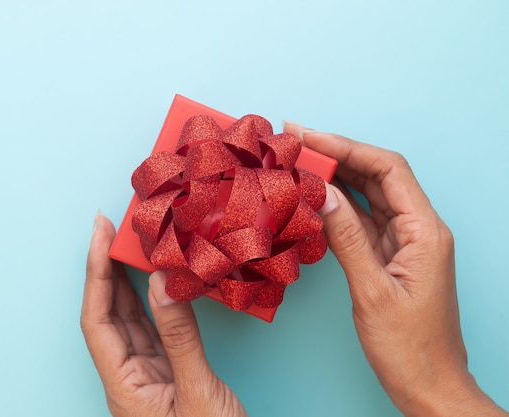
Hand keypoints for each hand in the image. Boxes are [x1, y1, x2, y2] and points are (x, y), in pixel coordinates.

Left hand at [81, 213, 246, 416]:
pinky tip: (160, 281)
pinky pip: (157, 330)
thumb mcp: (198, 393)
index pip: (97, 319)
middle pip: (109, 314)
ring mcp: (149, 376)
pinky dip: (157, 302)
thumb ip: (180, 337)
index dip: (95, 273)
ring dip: (130, 281)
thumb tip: (162, 282)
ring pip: (132, 319)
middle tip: (115, 228)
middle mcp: (129, 377)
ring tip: (133, 244)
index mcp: (123, 386)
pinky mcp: (171, 375)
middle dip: (108, 269)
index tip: (100, 233)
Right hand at [284, 122, 506, 416]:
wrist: (428, 385)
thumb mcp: (372, 291)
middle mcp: (417, 228)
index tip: (308, 136)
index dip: (346, 147)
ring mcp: (404, 241)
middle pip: (377, 174)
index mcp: (425, 231)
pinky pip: (362, 218)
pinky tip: (314, 196)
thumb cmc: (408, 347)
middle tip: (295, 141)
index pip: (386, 169)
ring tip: (298, 161)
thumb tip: (321, 193)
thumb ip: (346, 238)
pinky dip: (337, 204)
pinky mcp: (390, 255)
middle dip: (336, 154)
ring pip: (368, 194)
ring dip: (335, 175)